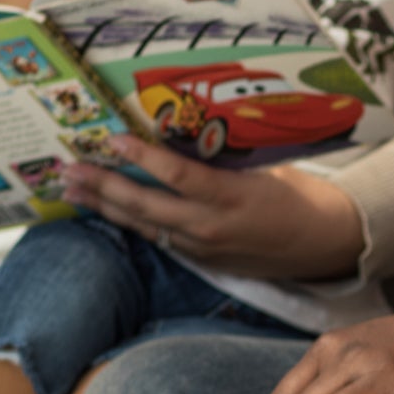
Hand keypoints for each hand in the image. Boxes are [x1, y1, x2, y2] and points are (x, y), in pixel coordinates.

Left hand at [64, 134, 363, 279]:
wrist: (324, 243)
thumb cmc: (298, 196)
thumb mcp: (263, 169)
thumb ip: (220, 161)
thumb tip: (178, 134)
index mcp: (234, 198)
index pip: (179, 177)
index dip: (143, 158)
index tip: (114, 139)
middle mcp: (213, 227)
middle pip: (147, 207)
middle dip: (104, 187)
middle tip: (70, 169)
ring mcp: (205, 247)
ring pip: (145, 226)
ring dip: (105, 207)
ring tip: (73, 190)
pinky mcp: (204, 259)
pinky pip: (158, 238)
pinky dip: (130, 222)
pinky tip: (107, 209)